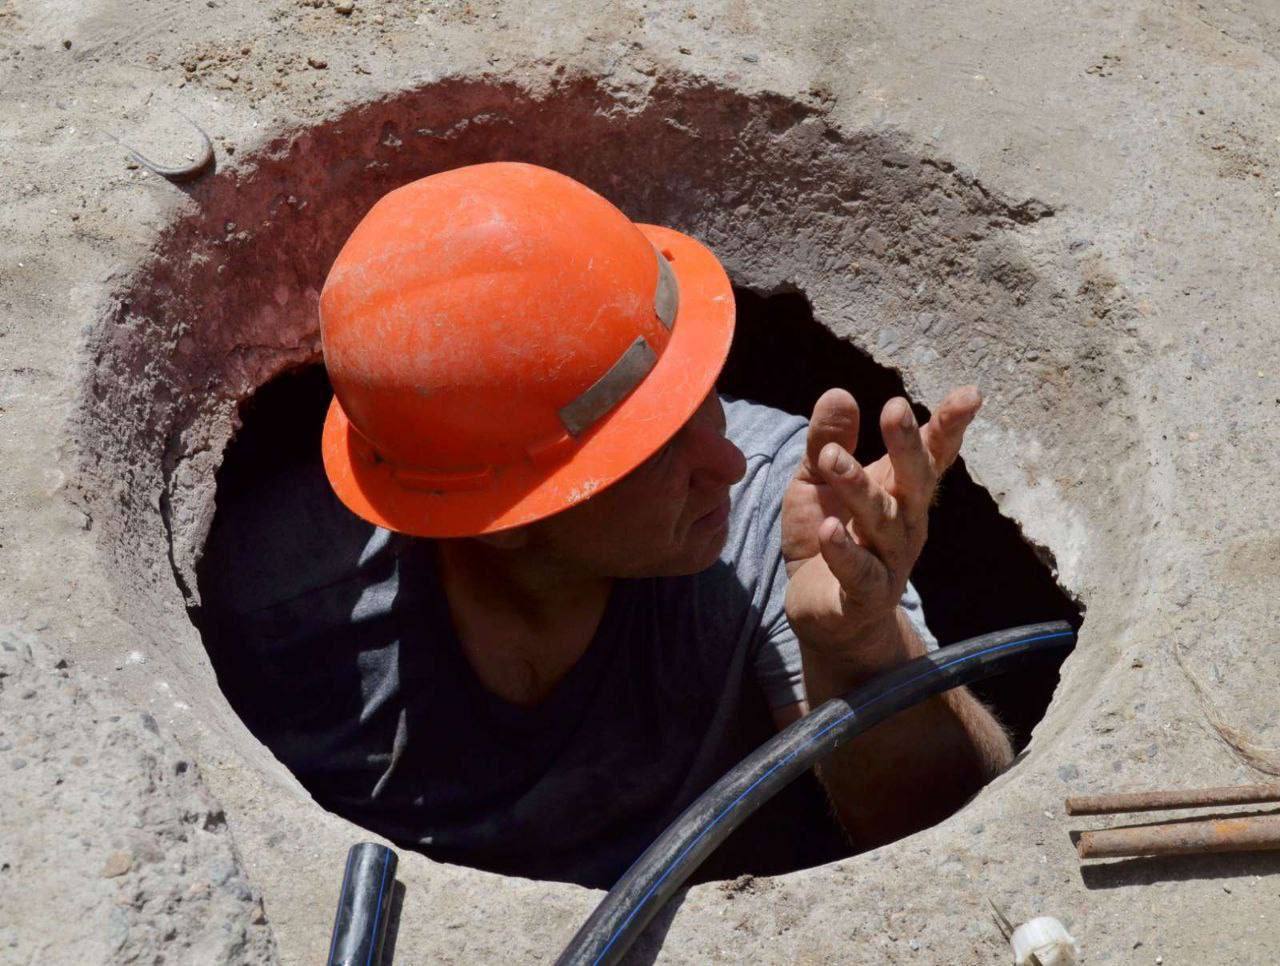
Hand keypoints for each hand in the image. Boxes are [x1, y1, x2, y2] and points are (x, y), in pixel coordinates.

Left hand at [782, 386, 980, 661]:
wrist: (826, 615)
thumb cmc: (828, 535)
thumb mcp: (818, 481)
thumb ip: (827, 439)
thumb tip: (839, 392)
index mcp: (900, 489)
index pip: (931, 454)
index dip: (950, 425)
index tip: (971, 394)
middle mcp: (907, 522)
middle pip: (916, 481)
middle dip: (908, 445)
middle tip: (895, 408)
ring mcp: (890, 560)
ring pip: (882, 522)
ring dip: (858, 488)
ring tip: (832, 457)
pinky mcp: (865, 595)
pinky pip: (859, 572)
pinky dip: (844, 551)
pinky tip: (828, 530)